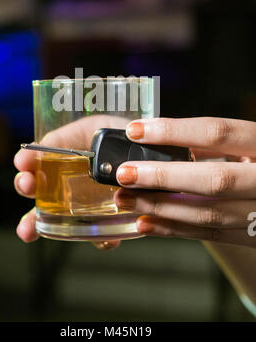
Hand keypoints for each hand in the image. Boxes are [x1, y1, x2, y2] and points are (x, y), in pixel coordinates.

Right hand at [13, 114, 126, 247]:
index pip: (40, 158)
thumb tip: (46, 146)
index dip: (27, 160)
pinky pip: (99, 234)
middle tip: (26, 186)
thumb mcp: (98, 126)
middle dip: (27, 188)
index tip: (22, 162)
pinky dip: (99, 240)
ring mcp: (88, 202)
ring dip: (39, 223)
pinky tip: (104, 239)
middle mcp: (73, 179)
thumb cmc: (125, 135)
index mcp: (69, 154)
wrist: (158, 154)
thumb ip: (76, 135)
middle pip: (41, 188)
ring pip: (59, 217)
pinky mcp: (110, 219)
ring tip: (28, 230)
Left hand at [114, 117, 255, 247]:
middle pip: (212, 178)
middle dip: (162, 176)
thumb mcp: (254, 143)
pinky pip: (211, 236)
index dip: (175, 131)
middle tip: (124, 174)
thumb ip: (219, 143)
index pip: (218, 132)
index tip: (137, 130)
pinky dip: (175, 230)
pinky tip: (146, 223)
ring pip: (208, 214)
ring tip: (126, 199)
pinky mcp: (253, 236)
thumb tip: (167, 140)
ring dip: (161, 207)